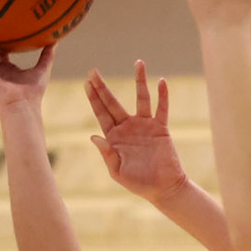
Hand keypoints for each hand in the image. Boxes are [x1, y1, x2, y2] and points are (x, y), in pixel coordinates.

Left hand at [85, 62, 186, 205]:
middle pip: (113, 102)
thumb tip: (93, 136)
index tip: (87, 83)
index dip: (93, 98)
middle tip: (93, 71)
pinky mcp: (160, 128)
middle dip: (103, 86)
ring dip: (139, 80)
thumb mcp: (117, 172)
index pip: (101, 113)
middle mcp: (128, 127)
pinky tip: (161, 81)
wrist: (163, 188)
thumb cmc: (138, 184)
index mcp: (114, 137)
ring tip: (138, 62)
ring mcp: (145, 125)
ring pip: (141, 98)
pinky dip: (163, 96)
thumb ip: (107, 154)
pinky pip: (162, 109)